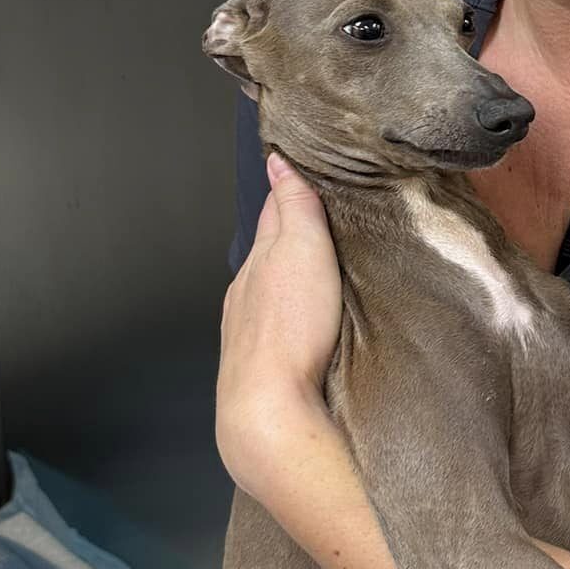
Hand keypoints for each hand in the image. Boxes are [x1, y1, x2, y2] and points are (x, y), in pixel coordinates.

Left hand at [216, 151, 342, 497]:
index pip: (273, 214)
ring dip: (291, 277)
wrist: (269, 408)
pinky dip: (291, 311)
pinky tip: (306, 318)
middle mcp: (246, 291)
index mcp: (257, 260)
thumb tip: (277, 160)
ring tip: (320, 267)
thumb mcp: (301, 251)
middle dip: (292, 234)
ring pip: (269, 290)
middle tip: (323, 216)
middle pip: (270, 251)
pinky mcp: (261, 364)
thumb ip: (294, 207)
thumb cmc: (290, 326)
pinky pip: (276, 324)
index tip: (307, 176)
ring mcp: (249, 330)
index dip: (290, 194)